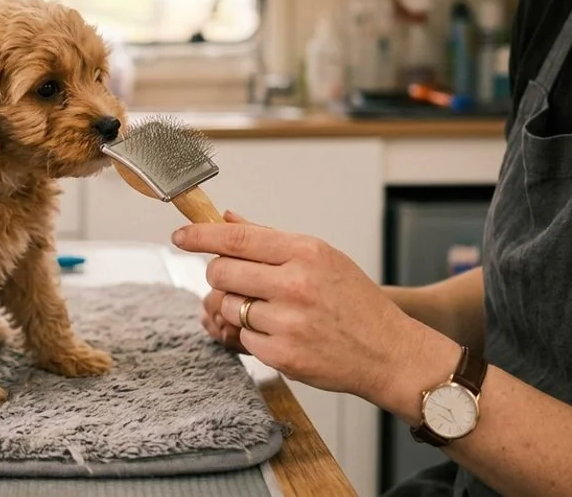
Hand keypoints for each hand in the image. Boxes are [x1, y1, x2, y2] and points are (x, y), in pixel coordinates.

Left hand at [175, 212, 457, 412]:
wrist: (390, 353)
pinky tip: (279, 334)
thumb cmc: (355, 303)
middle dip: (220, 276)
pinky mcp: (283, 355)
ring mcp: (289, 321)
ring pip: (227, 306)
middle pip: (221, 272)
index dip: (200, 236)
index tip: (180, 237)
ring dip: (235, 308)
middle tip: (237, 282)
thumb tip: (227, 216)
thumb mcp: (322, 258)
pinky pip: (242, 338)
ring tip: (265, 310)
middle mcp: (296, 283)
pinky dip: (252, 336)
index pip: (236, 237)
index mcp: (305, 252)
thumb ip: (270, 238)